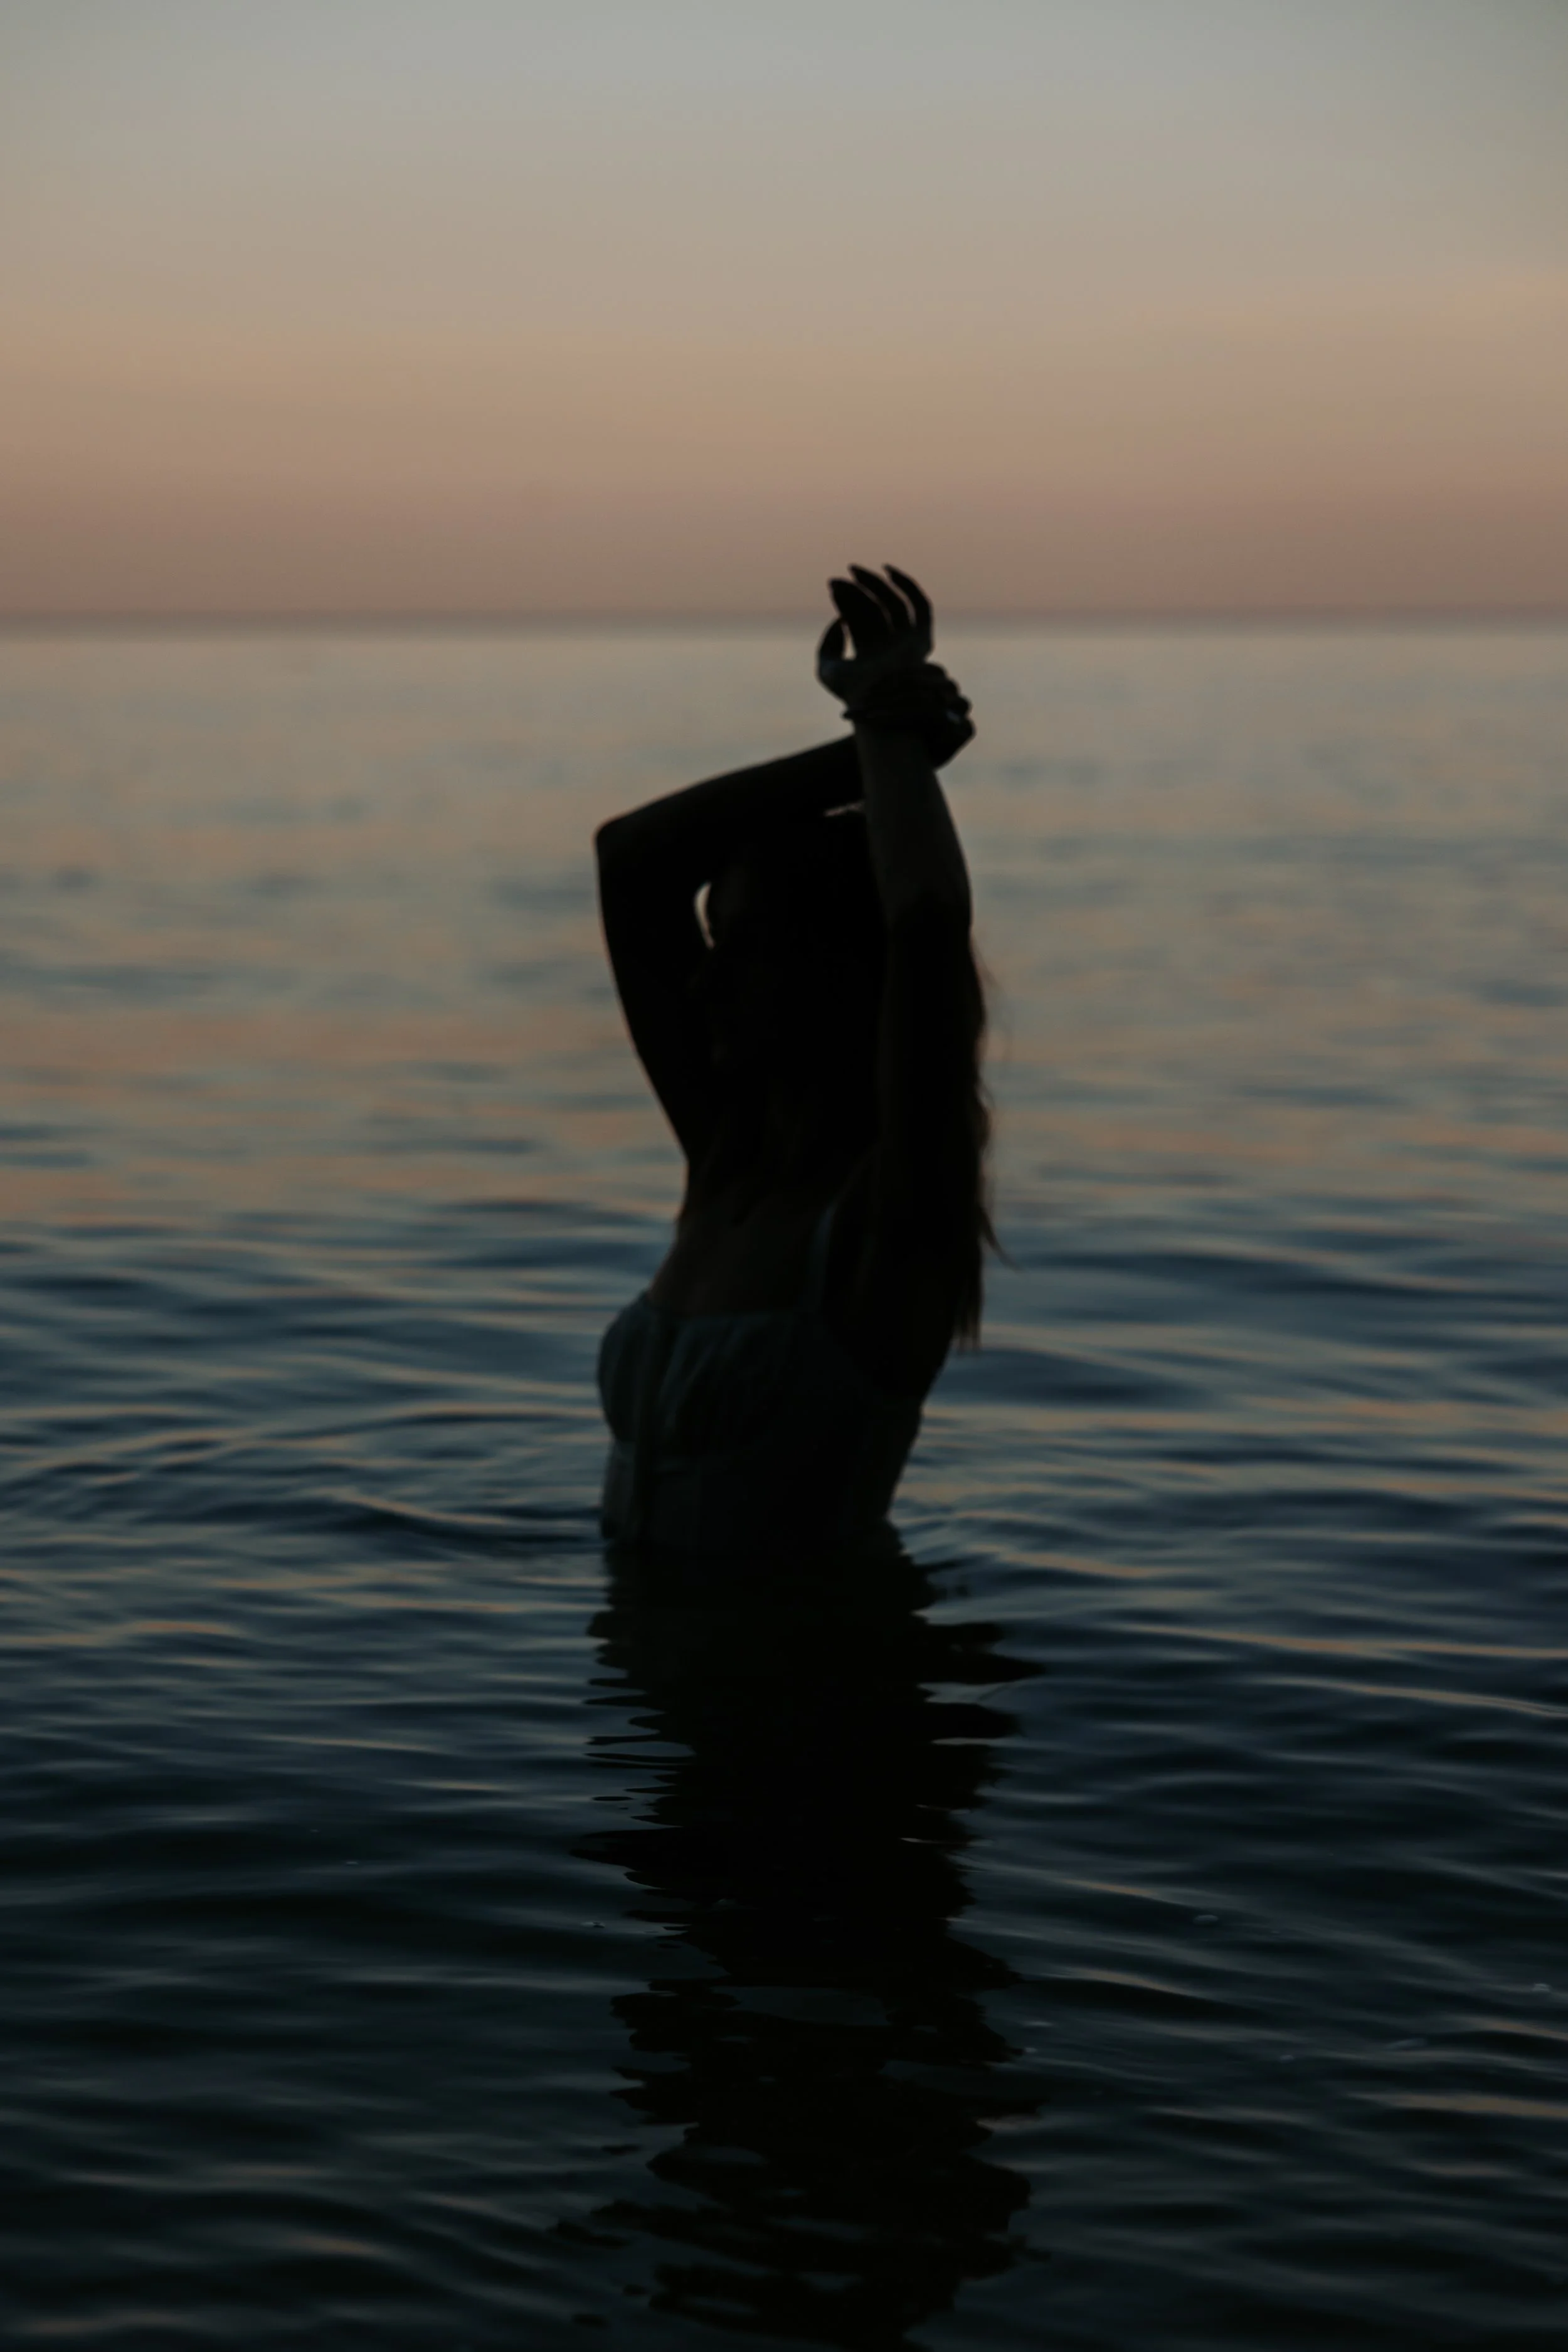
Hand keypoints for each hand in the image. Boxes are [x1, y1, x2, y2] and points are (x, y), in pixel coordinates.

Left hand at [817, 564, 974, 767]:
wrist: (878, 704)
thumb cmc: (850, 695)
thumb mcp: (827, 669)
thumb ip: (827, 644)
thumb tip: (840, 620)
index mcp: (870, 652)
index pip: (859, 616)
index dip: (846, 598)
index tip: (831, 586)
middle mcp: (890, 645)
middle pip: (874, 607)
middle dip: (856, 589)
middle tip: (838, 578)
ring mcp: (906, 642)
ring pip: (893, 603)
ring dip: (874, 584)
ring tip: (853, 572)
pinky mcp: (922, 639)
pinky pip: (920, 607)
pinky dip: (908, 587)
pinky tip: (888, 572)